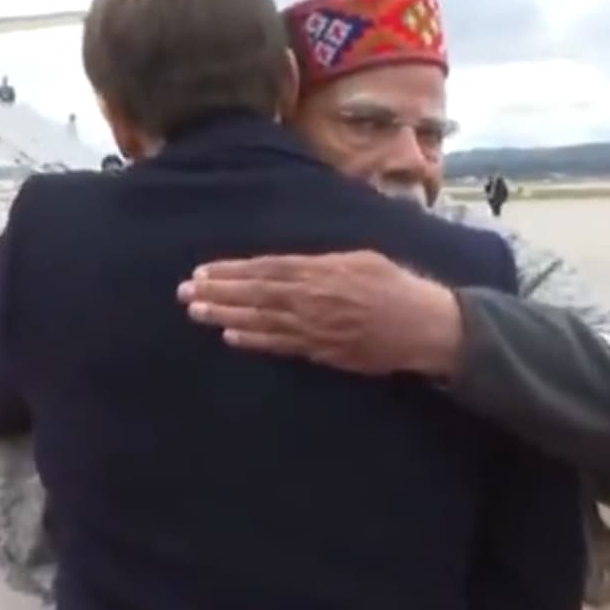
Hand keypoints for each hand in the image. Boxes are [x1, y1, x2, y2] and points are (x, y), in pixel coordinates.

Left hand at [177, 251, 464, 377]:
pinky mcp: (321, 351)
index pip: (264, 269)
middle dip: (217, 293)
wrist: (424, 327)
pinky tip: (230, 337)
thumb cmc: (395, 286)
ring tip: (196, 312)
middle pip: (254, 295)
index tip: (203, 271)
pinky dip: (254, 341)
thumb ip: (322, 262)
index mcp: (320, 270)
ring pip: (261, 321)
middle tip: (185, 292)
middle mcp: (312, 298)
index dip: (230, 272)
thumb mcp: (360, 258)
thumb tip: (288, 264)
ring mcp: (314, 328)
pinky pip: (280, 346)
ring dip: (225, 317)